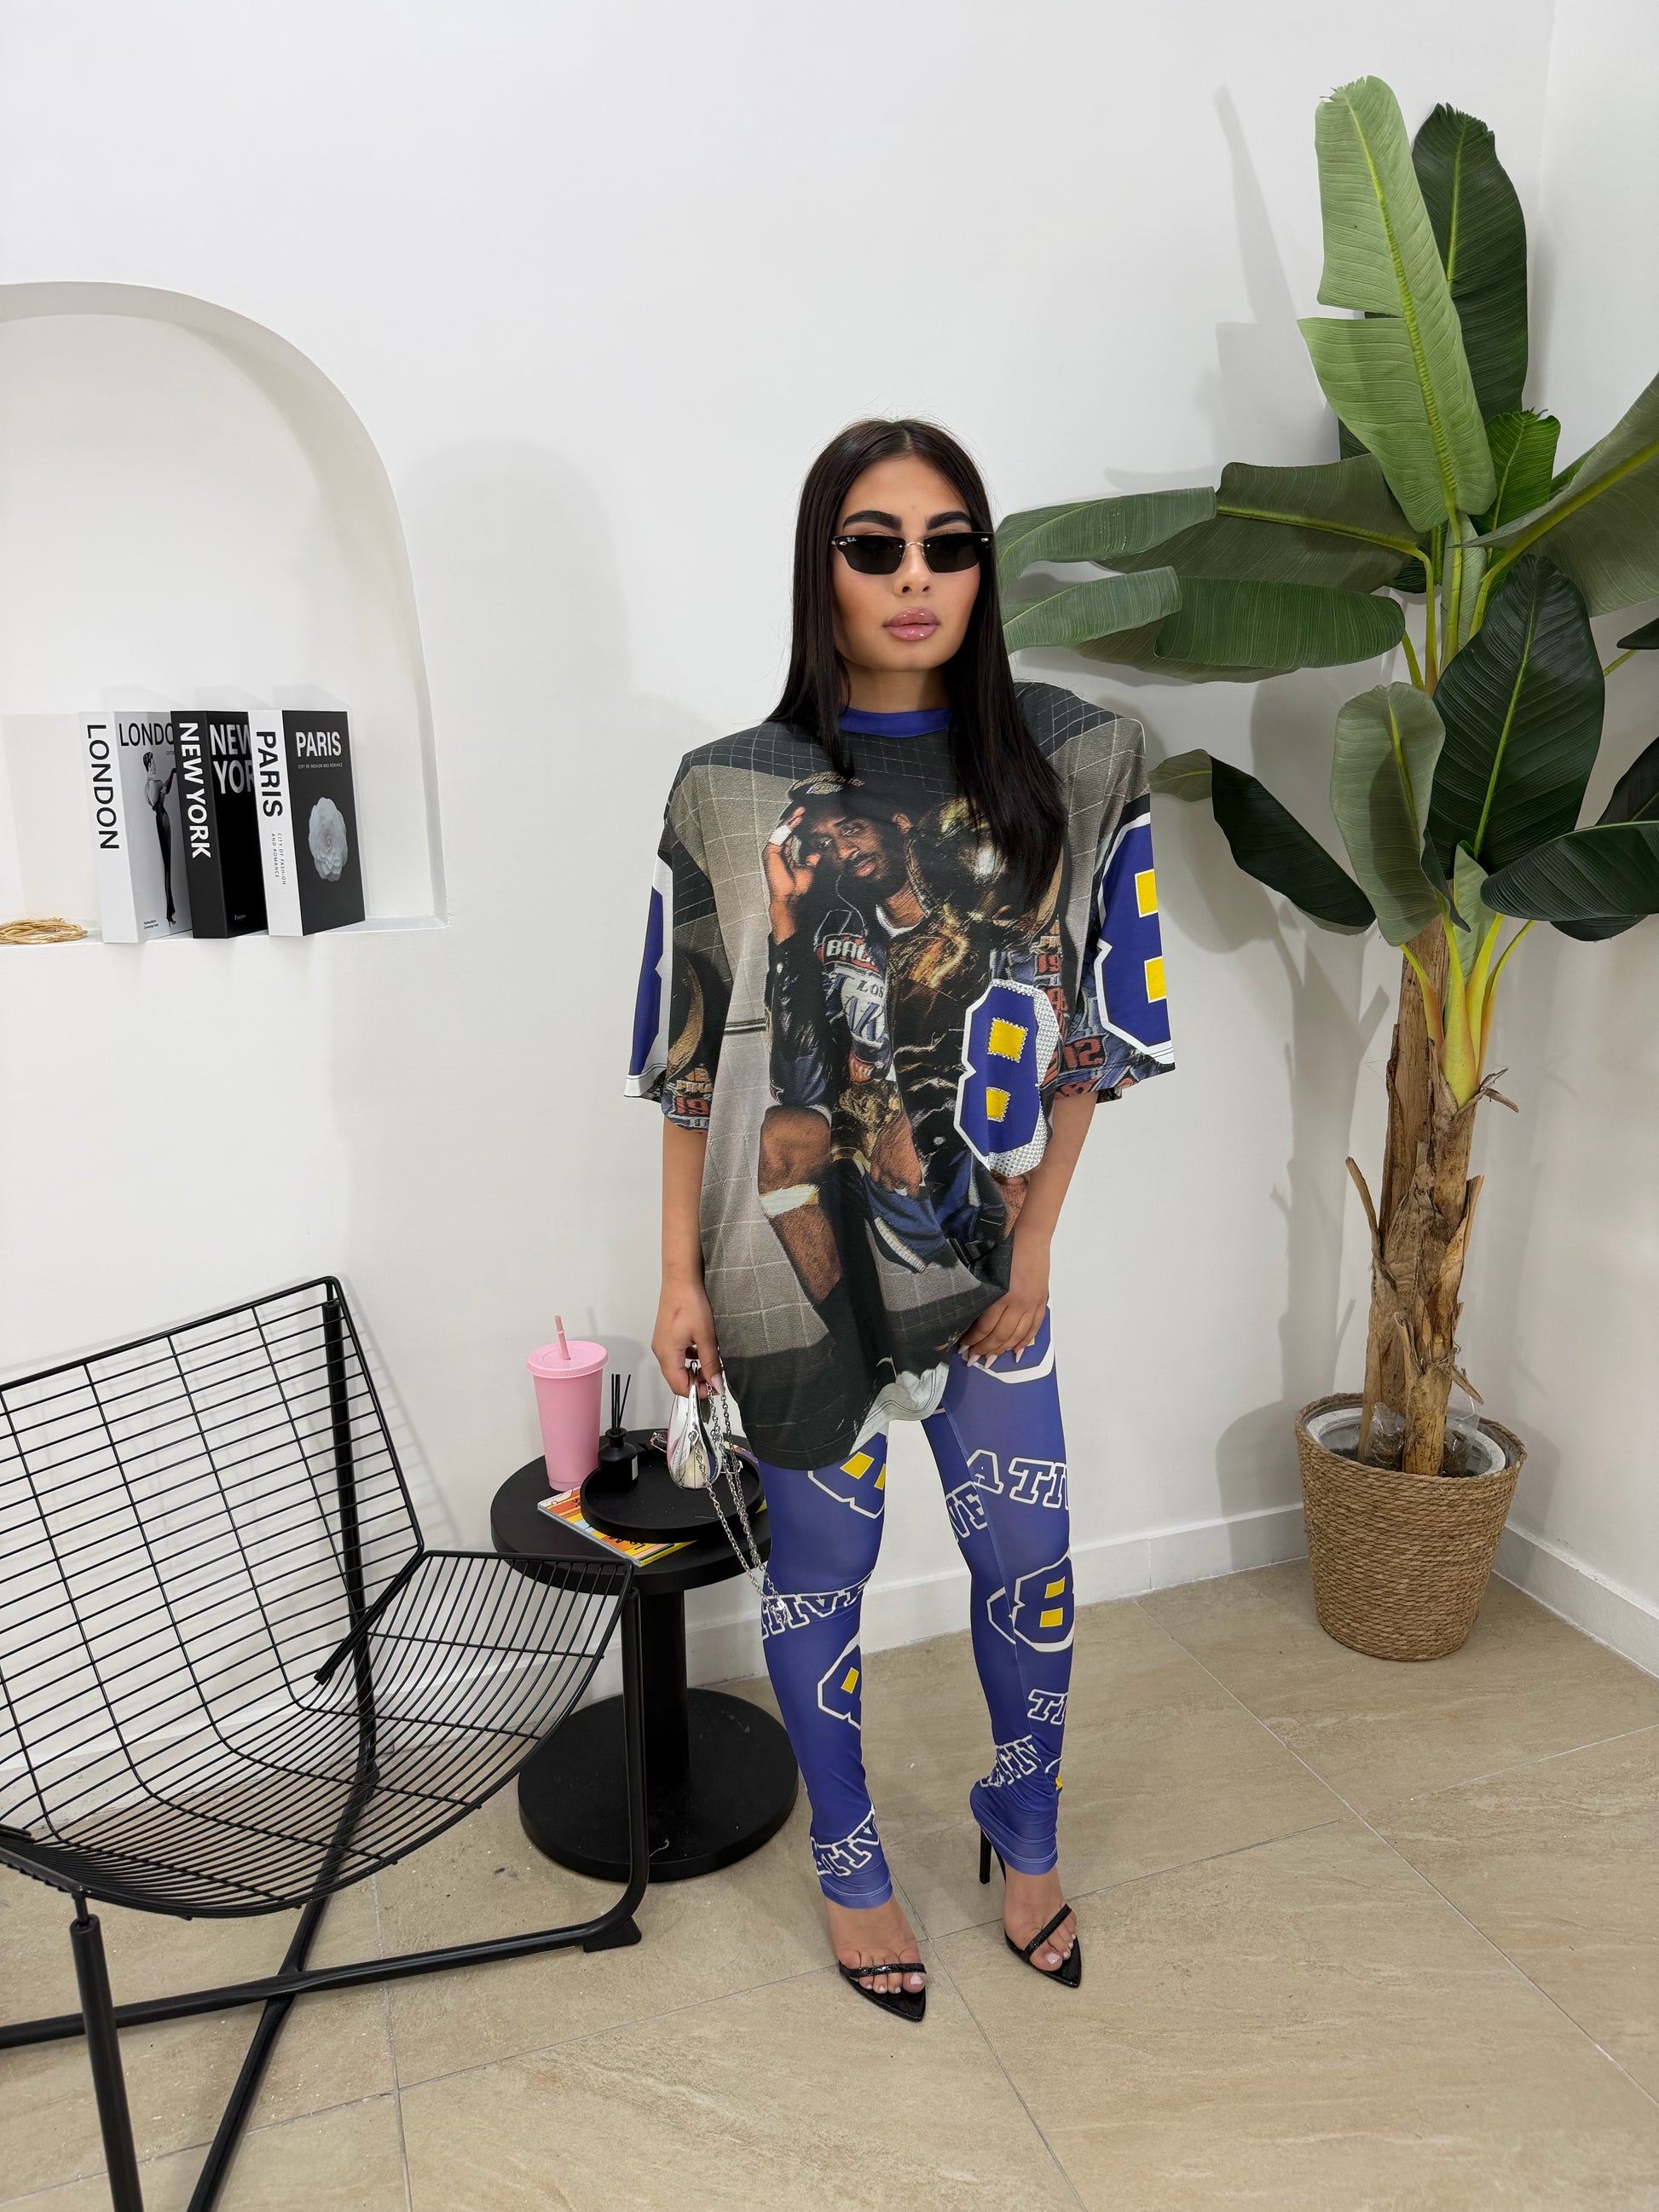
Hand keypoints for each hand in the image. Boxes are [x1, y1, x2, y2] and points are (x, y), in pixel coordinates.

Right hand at [653, 1274, 721, 1395]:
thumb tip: (716, 1386)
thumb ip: (711, 1363)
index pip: (679, 1387)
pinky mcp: (665, 1336)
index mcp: (667, 1355)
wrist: (680, 1280)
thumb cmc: (691, 1304)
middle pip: (677, 1379)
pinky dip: (689, 1358)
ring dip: (694, 1369)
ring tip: (712, 1363)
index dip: (698, 1392)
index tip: (715, 1389)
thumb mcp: (706, 1336)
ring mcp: (661, 1344)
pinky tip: (702, 1349)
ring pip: (677, 1367)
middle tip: (716, 1377)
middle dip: (697, 1382)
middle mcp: (660, 1352)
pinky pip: (676, 1356)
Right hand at [762, 807, 819, 936]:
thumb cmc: (796, 887)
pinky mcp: (770, 852)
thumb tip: (816, 851)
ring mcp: (772, 851)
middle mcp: (777, 850)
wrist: (790, 898)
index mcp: (784, 854)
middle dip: (793, 818)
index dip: (796, 824)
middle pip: (784, 829)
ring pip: (781, 830)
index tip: (805, 815)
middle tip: (802, 808)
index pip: (790, 834)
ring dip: (790, 820)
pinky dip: (787, 827)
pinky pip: (779, 835)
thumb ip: (810, 858)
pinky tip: (795, 820)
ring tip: (799, 812)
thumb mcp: (808, 868)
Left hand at [959, 1229, 1048, 1364]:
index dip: (973, 1340)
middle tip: (973, 1359)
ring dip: (1002, 1351)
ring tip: (990, 1361)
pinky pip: (1034, 1328)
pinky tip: (1016, 1353)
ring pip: (1016, 1336)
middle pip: (1000, 1335)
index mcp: (1000, 1294)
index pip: (985, 1327)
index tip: (962, 1348)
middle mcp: (1017, 1303)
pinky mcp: (1041, 1302)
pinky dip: (1025, 1342)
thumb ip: (981, 1294)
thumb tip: (970, 1316)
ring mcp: (1031, 1304)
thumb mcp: (986, 1270)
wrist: (1030, 1237)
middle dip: (984, 1350)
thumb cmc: (1004, 1248)